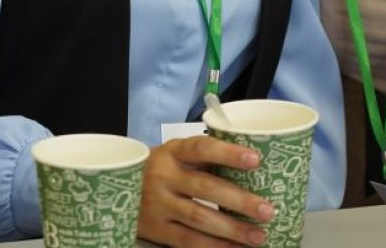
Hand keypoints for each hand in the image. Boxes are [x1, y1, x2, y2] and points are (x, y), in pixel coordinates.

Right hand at [137, 135, 273, 246]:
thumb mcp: (175, 156)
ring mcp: (158, 204)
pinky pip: (189, 240)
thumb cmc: (161, 170)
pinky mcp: (157, 229)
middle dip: (239, 200)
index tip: (256, 159)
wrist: (118, 190)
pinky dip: (215, 246)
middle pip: (205, 187)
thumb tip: (254, 174)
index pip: (201, 148)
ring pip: (199, 217)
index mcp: (172, 151)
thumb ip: (205, 160)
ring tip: (259, 236)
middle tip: (267, 210)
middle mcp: (163, 175)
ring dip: (232, 229)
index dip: (228, 153)